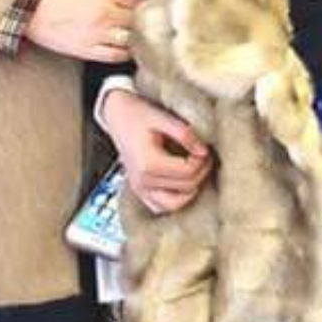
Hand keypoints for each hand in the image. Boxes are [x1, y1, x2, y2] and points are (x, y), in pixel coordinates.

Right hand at [27, 0, 142, 63]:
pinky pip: (115, 56)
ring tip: (139, 41)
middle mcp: (105, 13)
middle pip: (138, 22)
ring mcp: (98, 33)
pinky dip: (124, 54)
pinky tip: (126, 51)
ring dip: (136, 41)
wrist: (33, 7)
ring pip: (130, 40)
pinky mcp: (88, 49)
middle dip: (145, 24)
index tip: (149, 11)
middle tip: (149, 28)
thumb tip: (133, 4)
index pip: (139, 1)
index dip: (147, 7)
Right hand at [102, 89, 213, 214]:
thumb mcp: (163, 118)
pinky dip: (174, 200)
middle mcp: (142, 181)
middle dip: (201, 171)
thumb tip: (204, 151)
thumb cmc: (138, 114)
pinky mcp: (139, 190)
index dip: (203, 161)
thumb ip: (185, 134)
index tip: (204, 148)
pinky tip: (181, 184)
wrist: (117, 115)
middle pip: (186, 187)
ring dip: (190, 189)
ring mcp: (139, 188)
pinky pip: (160, 207)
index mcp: (148, 163)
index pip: (188, 172)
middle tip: (202, 155)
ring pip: (175, 204)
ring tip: (194, 169)